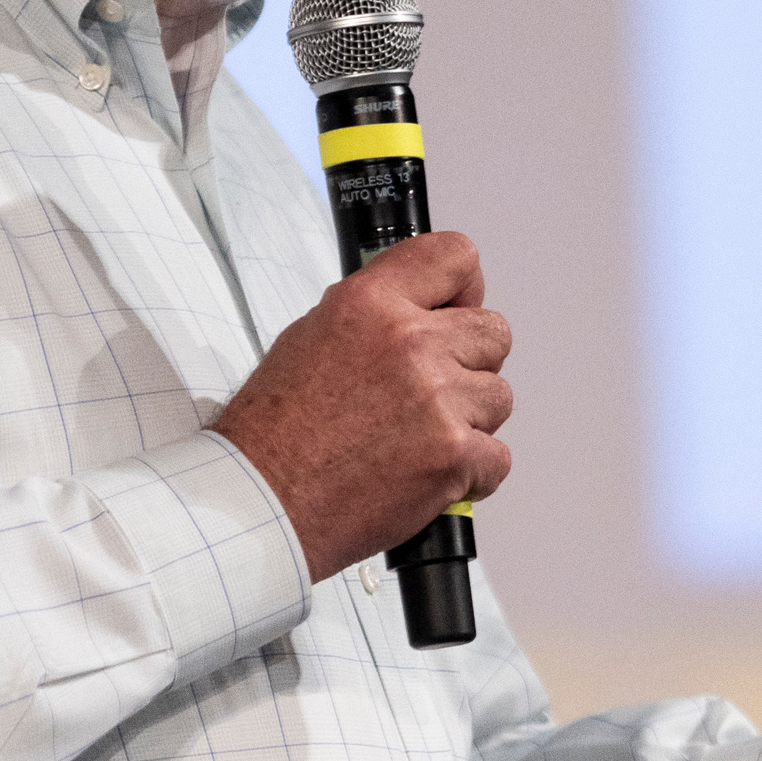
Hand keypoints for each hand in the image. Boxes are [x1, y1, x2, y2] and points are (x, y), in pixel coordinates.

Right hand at [212, 231, 513, 581]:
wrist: (263, 503)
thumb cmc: (273, 435)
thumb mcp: (310, 338)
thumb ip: (373, 318)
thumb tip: (415, 312)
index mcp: (370, 304)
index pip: (455, 257)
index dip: (465, 288)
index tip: (459, 308)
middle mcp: (409, 342)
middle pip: (493, 332)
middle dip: (471, 363)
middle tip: (434, 391)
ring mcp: (436, 399)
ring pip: (498, 396)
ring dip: (470, 421)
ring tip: (420, 439)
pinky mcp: (453, 455)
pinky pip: (498, 457)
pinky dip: (472, 474)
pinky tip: (430, 474)